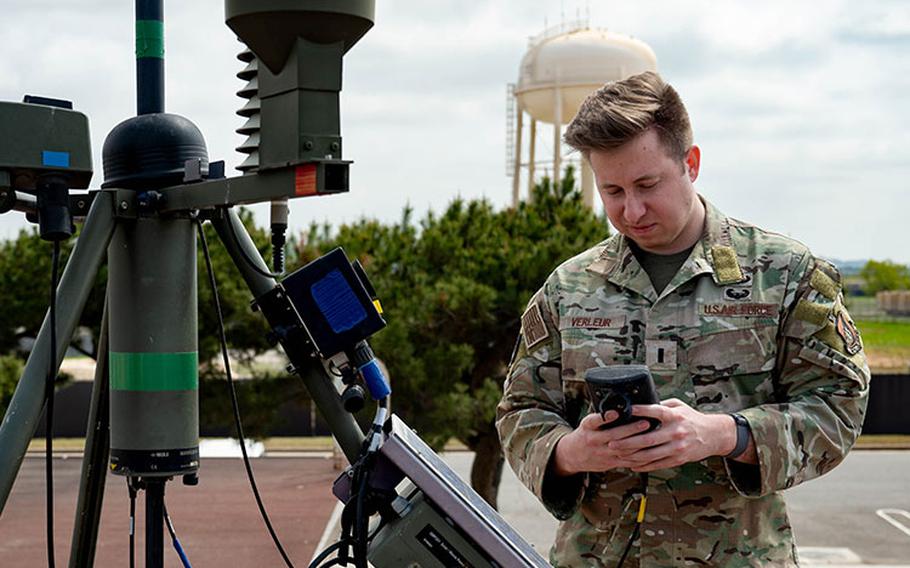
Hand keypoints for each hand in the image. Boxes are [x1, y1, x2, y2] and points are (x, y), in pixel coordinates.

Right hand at [551, 410, 655, 475]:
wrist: (573, 455)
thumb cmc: (585, 435)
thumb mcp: (587, 423)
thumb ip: (601, 417)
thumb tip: (619, 407)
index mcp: (588, 427)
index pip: (594, 421)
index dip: (605, 417)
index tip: (615, 412)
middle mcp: (594, 440)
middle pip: (613, 435)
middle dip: (631, 429)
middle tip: (645, 422)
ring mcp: (603, 453)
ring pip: (623, 449)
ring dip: (638, 443)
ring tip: (651, 436)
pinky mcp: (610, 462)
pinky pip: (626, 460)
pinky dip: (638, 456)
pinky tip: (648, 451)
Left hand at [605, 399, 736, 471]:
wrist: (714, 435)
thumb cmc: (692, 418)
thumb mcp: (679, 406)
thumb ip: (661, 405)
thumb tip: (642, 403)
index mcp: (675, 416)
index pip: (655, 412)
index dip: (639, 411)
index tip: (625, 411)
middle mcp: (676, 432)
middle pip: (647, 438)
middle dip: (627, 442)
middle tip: (612, 441)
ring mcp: (677, 447)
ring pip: (650, 454)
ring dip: (632, 456)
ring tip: (619, 454)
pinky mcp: (678, 459)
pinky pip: (658, 464)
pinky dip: (644, 465)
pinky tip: (632, 464)